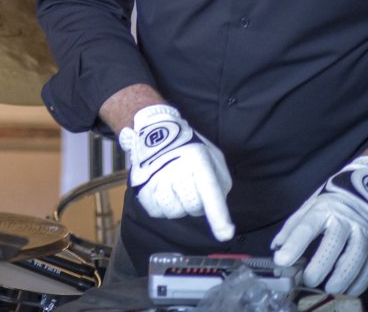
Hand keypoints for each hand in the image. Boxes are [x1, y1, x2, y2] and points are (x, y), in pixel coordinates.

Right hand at [119, 104, 234, 240]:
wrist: (155, 132)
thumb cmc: (189, 147)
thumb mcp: (212, 156)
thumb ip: (220, 181)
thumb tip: (217, 209)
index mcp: (198, 160)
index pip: (209, 191)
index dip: (218, 215)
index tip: (225, 234)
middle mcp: (175, 169)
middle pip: (193, 208)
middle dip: (196, 203)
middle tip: (191, 186)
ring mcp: (156, 179)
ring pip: (175, 212)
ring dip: (178, 205)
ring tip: (175, 187)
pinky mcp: (142, 187)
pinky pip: (157, 212)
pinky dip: (162, 206)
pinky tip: (163, 190)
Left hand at [271, 156, 367, 295]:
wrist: (366, 192)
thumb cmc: (331, 205)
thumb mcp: (308, 208)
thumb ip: (292, 228)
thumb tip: (276, 249)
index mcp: (323, 209)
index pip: (307, 227)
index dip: (293, 245)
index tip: (281, 261)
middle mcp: (345, 219)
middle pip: (333, 243)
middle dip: (320, 264)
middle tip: (309, 281)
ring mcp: (364, 232)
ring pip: (355, 256)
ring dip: (342, 276)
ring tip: (330, 290)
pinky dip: (360, 281)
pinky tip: (349, 291)